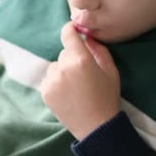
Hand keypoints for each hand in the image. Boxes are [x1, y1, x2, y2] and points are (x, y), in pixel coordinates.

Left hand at [40, 22, 120, 140]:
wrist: (95, 126)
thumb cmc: (107, 97)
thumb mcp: (110, 71)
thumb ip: (98, 50)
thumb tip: (86, 37)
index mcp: (80, 60)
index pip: (67, 34)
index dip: (70, 30)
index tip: (73, 30)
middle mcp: (62, 68)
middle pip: (64, 53)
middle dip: (72, 58)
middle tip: (83, 74)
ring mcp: (51, 81)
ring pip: (55, 67)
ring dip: (62, 71)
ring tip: (75, 87)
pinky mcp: (44, 92)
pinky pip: (49, 79)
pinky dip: (56, 83)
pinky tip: (68, 94)